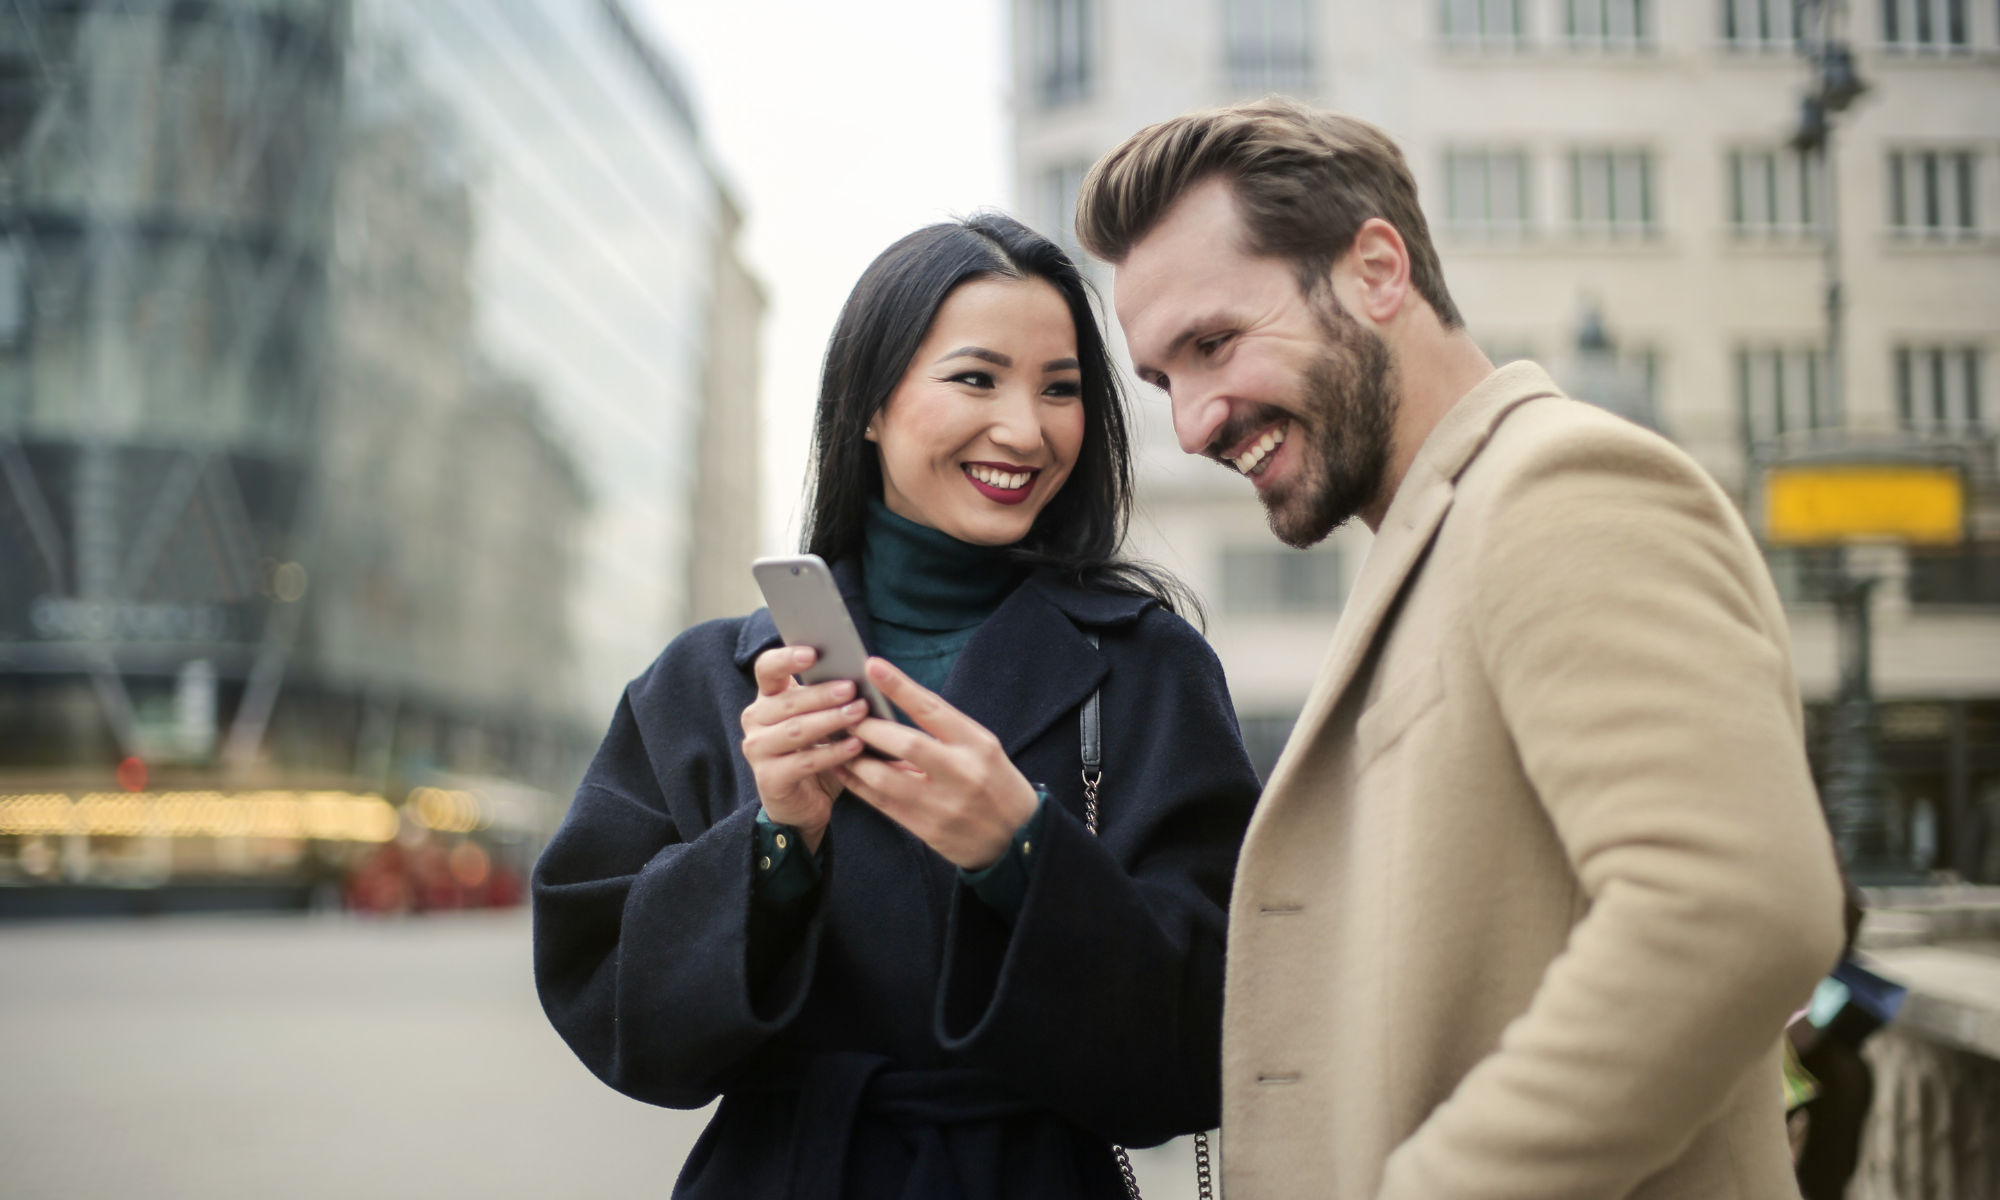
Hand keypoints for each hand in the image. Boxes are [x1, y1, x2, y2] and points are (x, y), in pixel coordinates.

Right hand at [740, 646, 868, 851]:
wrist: (804, 804)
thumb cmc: (817, 753)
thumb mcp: (822, 721)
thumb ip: (830, 699)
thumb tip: (863, 674)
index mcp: (767, 699)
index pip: (767, 668)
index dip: (786, 658)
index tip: (813, 652)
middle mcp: (755, 721)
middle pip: (787, 701)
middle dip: (822, 693)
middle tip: (852, 688)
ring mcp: (758, 750)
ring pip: (796, 730)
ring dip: (830, 720)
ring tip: (859, 713)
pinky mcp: (769, 778)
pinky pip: (804, 762)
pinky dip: (833, 753)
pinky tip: (856, 746)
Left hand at [832, 657, 1040, 869]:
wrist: (1018, 838)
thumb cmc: (995, 783)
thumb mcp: (982, 748)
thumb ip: (943, 732)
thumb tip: (892, 708)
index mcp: (977, 744)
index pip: (933, 709)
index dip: (900, 686)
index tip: (872, 666)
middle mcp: (962, 772)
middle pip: (906, 744)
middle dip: (869, 728)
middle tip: (845, 715)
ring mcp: (944, 804)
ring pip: (886, 779)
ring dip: (856, 759)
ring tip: (838, 743)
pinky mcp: (929, 830)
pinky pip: (884, 804)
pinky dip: (859, 785)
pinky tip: (844, 771)